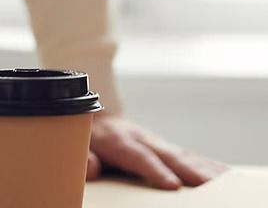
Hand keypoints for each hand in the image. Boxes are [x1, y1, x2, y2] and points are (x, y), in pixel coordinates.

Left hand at [87, 113, 226, 189]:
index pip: (138, 156)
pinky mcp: (165, 148)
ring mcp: (156, 142)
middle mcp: (142, 138)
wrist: (94, 116)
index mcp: (118, 140)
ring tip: (224, 181)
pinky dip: (207, 165)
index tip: (172, 184)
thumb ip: (83, 157)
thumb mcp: (77, 146)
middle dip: (189, 170)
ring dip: (204, 168)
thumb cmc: (86, 138)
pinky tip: (223, 174)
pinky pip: (188, 156)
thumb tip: (92, 167)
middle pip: (168, 155)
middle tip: (210, 185)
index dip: (155, 170)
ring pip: (183, 155)